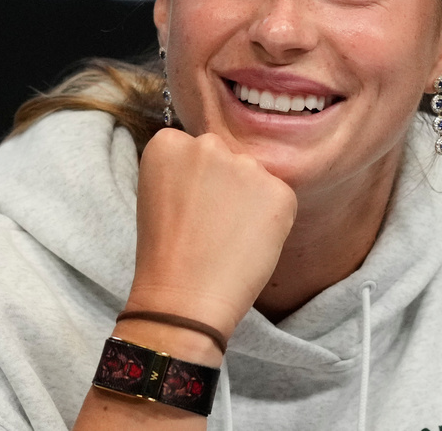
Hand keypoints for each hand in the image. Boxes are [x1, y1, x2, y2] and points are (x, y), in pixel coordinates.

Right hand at [125, 128, 296, 341]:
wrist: (184, 298)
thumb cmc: (167, 255)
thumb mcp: (161, 195)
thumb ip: (187, 170)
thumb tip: (224, 168)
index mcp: (169, 142)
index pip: (195, 149)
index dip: (196, 182)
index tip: (189, 207)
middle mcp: (208, 144)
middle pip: (228, 157)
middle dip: (226, 183)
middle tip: (211, 224)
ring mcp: (245, 165)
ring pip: (255, 177)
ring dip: (250, 200)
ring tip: (229, 237)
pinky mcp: (278, 190)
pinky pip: (280, 199)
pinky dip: (272, 220)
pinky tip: (249, 243)